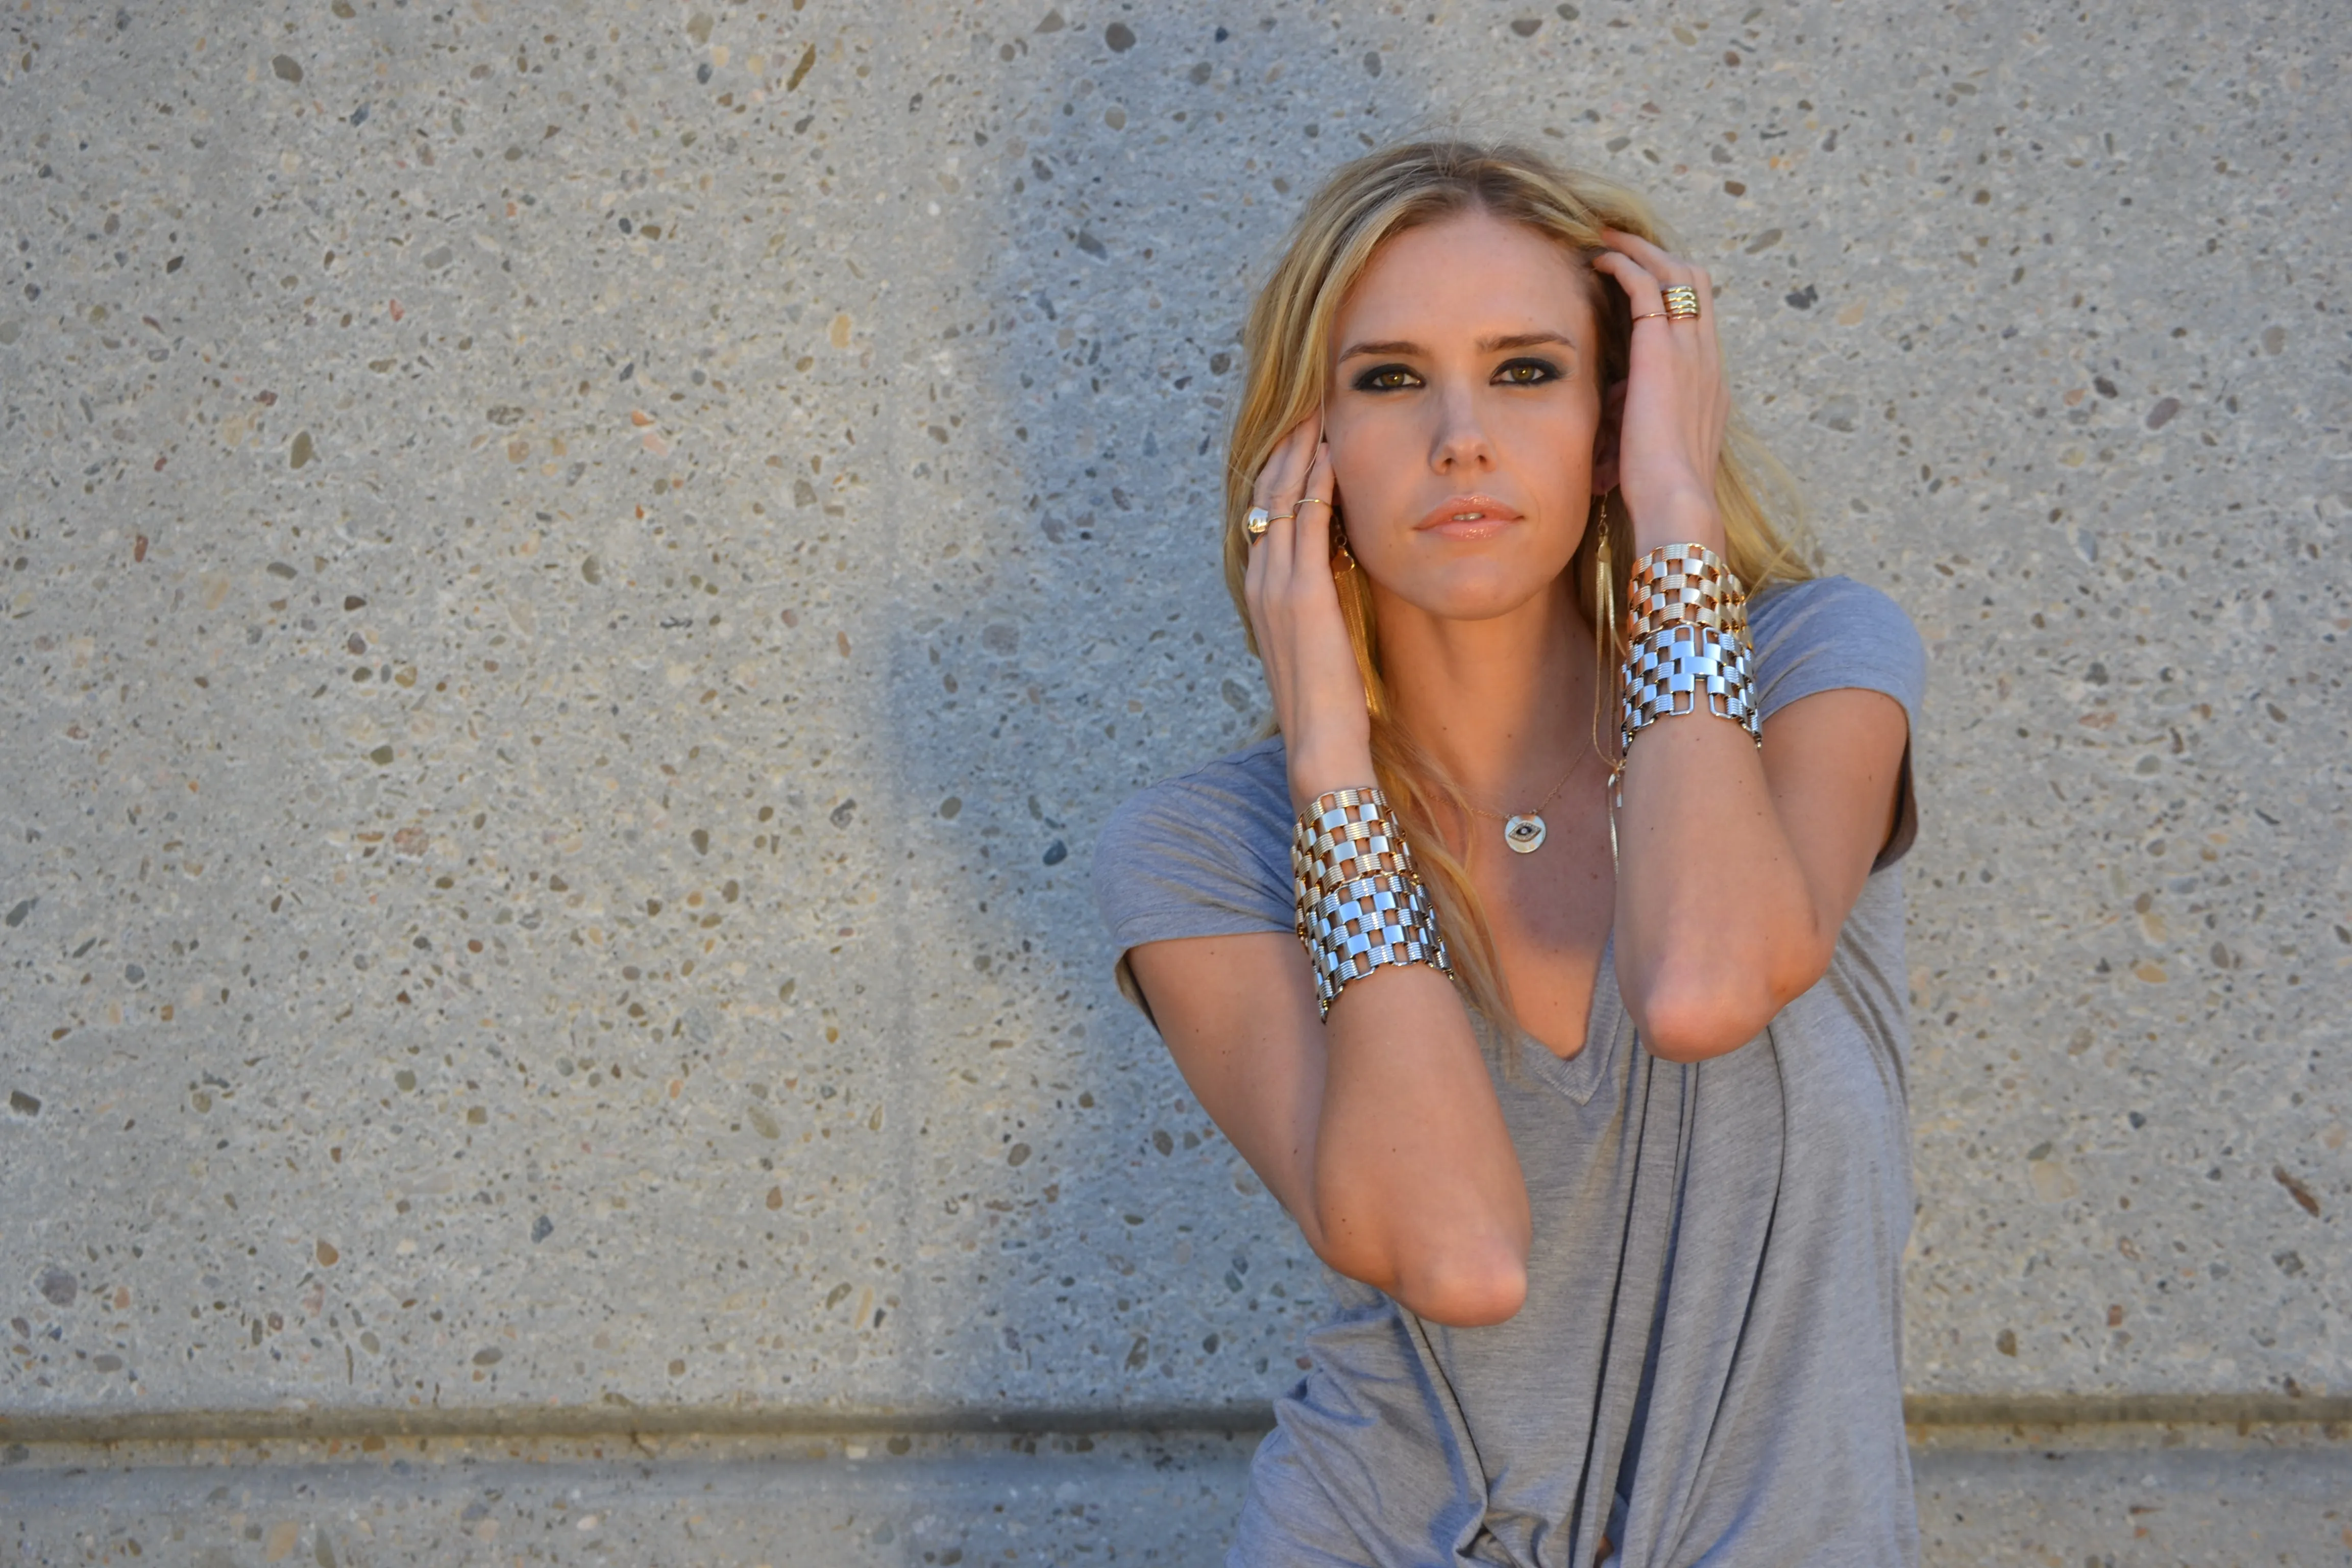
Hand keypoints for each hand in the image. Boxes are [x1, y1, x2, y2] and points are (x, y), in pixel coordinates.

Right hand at [1242, 412, 1373, 806]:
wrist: (1321, 746)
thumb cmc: (1329, 703)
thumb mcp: (1320, 638)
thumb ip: (1322, 598)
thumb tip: (1341, 563)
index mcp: (1261, 591)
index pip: (1264, 513)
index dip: (1279, 468)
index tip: (1302, 430)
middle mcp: (1259, 581)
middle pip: (1264, 494)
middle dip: (1284, 445)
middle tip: (1306, 401)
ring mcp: (1275, 586)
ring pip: (1280, 498)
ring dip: (1299, 450)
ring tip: (1318, 409)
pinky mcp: (1302, 593)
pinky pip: (1306, 521)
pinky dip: (1316, 481)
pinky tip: (1332, 451)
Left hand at [1591, 229, 1730, 548]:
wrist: (1674, 499)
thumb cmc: (1656, 486)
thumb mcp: (1649, 442)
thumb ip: (1635, 414)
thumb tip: (1612, 406)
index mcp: (1708, 379)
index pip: (1699, 315)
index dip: (1673, 288)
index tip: (1641, 276)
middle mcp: (1706, 356)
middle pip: (1696, 281)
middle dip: (1660, 254)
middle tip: (1623, 241)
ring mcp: (1689, 348)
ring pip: (1677, 273)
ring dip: (1642, 249)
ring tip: (1609, 236)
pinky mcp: (1662, 348)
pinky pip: (1646, 285)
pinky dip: (1625, 265)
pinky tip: (1599, 260)